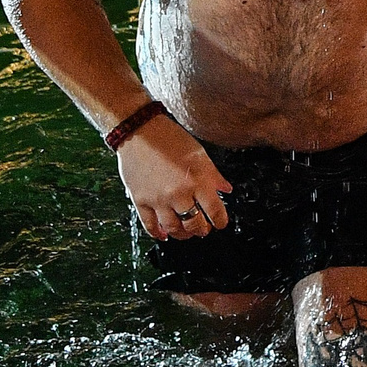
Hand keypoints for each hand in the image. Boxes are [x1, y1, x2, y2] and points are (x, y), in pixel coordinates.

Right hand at [116, 112, 231, 240]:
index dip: (220, 221)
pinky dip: (157, 233)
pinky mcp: (141, 200)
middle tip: (204, 230)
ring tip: (187, 233)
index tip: (221, 223)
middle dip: (201, 230)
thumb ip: (214, 175)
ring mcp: (158, 199)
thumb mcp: (200, 154)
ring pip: (173, 228)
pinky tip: (163, 234)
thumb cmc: (170, 139)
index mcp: (197, 180)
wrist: (140, 132)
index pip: (214, 210)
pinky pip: (149, 224)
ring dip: (182, 234)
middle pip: (194, 223)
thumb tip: (226, 189)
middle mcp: (178, 193)